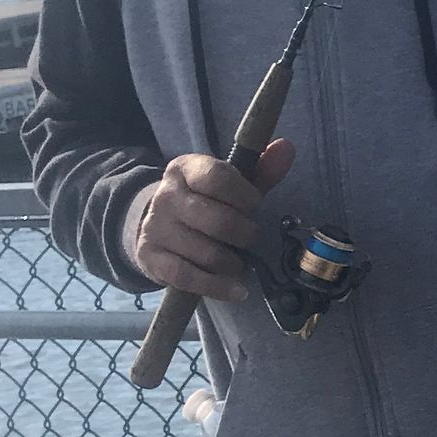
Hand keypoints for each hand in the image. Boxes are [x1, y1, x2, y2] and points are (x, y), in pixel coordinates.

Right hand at [132, 142, 295, 301]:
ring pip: (207, 253)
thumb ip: (261, 170)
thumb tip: (287, 147)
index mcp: (185, 169)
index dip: (245, 196)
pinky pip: (188, 277)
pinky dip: (218, 287)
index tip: (254, 205)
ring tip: (238, 261)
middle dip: (245, 234)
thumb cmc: (206, 202)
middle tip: (249, 237)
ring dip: (233, 263)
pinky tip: (236, 289)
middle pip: (218, 220)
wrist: (158, 226)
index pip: (218, 178)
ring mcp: (154, 227)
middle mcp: (166, 195)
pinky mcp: (149, 256)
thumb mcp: (231, 184)